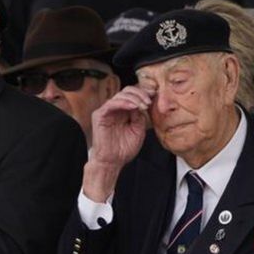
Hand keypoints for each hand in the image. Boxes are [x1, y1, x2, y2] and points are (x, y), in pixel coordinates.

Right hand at [84, 86, 151, 201]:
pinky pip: (111, 103)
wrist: (112, 162)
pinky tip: (133, 106)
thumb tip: (144, 103)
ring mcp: (106, 111)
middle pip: (127, 91)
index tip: (154, 96)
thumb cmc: (124, 149)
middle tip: (149, 102)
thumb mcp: (138, 130)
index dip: (144, 93)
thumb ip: (140, 116)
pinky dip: (124, 103)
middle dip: (140, 94)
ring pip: (120, 95)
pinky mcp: (99, 115)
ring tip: (143, 105)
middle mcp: (115, 109)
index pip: (133, 95)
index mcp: (124, 111)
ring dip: (134, 98)